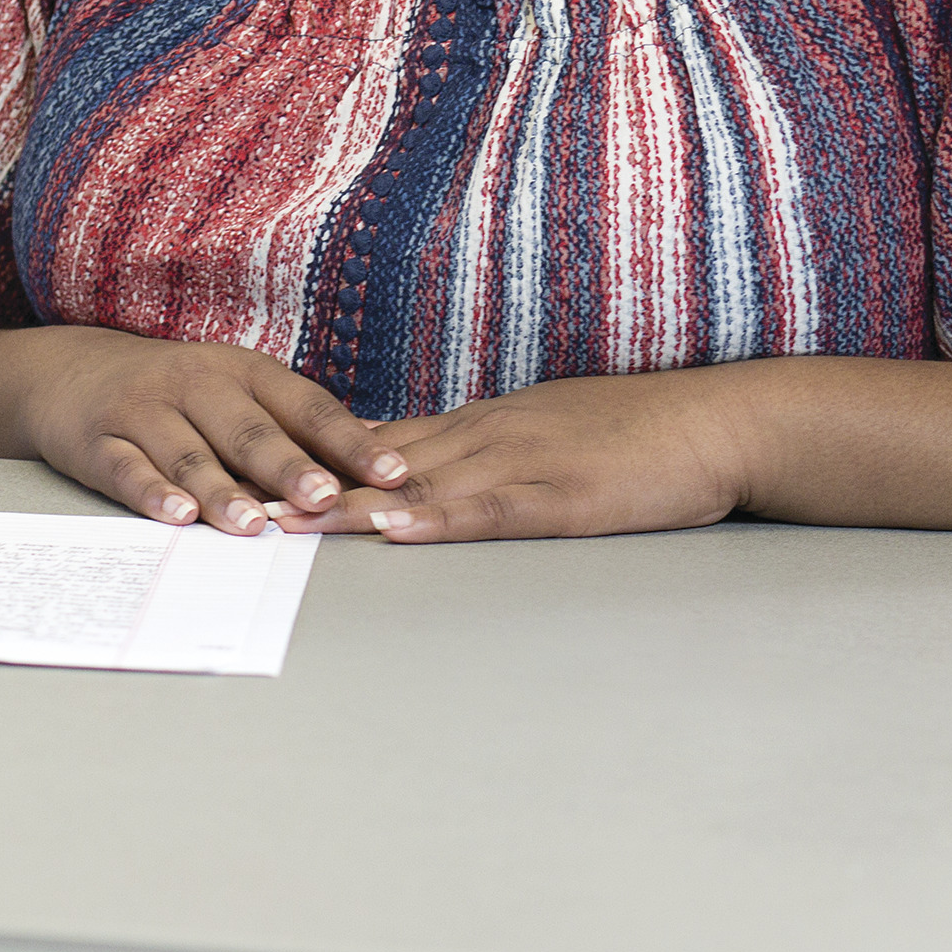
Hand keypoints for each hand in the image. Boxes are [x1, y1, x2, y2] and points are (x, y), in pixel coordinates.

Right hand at [14, 327, 409, 533]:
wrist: (75, 375)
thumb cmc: (180, 393)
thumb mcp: (239, 391)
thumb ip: (299, 424)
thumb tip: (382, 452)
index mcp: (243, 372)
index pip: (305, 405)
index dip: (348, 440)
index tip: (391, 472)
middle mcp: (196, 384)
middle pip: (248, 430)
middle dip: (289, 466)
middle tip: (325, 498)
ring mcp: (145, 411)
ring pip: (189, 454)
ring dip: (223, 492)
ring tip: (254, 524)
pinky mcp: (101, 441)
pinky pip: (128, 469)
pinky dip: (151, 493)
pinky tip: (176, 516)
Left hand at [270, 368, 754, 543]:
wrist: (719, 422)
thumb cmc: (641, 432)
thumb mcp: (549, 429)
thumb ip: (488, 450)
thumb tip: (429, 469)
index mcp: (480, 423)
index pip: (376, 439)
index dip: (309, 458)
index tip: (247, 469)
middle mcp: (484, 436)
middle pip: (375, 461)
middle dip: (302, 484)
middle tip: (233, 502)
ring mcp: (520, 464)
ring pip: (415, 485)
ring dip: (344, 506)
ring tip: (278, 522)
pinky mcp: (561, 499)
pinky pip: (486, 510)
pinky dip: (435, 520)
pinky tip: (391, 528)